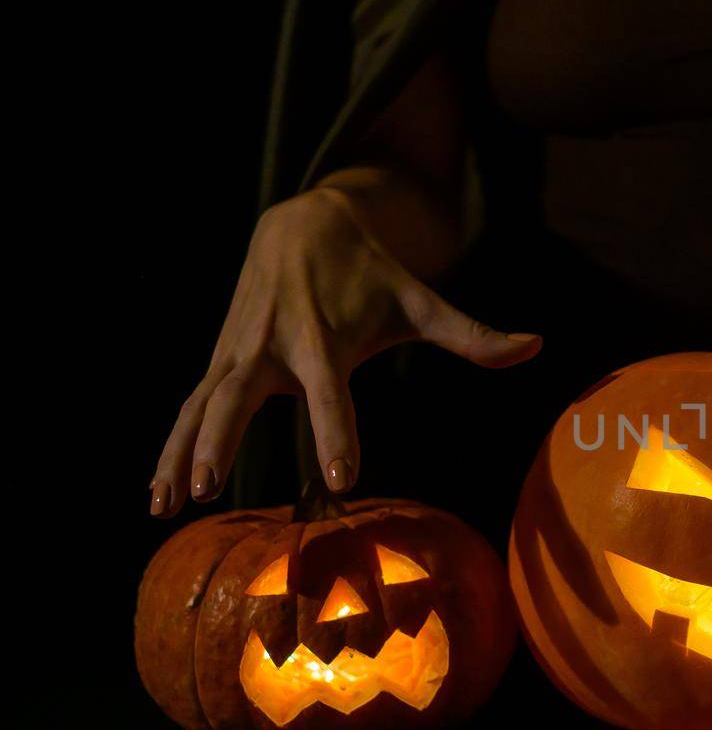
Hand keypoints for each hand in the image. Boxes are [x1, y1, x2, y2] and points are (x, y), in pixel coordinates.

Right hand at [150, 187, 539, 515]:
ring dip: (181, 453)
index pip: (330, 392)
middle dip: (222, 440)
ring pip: (200, 406)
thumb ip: (473, 334)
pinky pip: (189, 409)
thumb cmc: (368, 273)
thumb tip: (535, 345)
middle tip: (209, 487)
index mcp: (322, 337)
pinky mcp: (220, 361)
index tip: (341, 475)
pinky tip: (158, 495)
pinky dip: (172, 448)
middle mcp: (271, 346)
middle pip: (239, 397)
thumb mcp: (420, 300)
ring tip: (167, 505)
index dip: (335, 431)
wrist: (301, 224)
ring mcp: (237, 353)